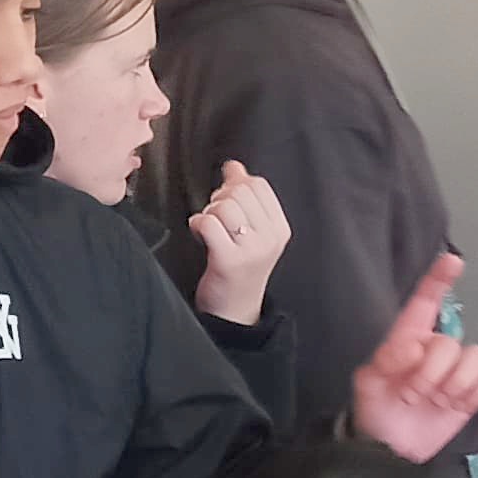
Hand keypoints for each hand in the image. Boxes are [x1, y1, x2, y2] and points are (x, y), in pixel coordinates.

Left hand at [188, 159, 289, 324]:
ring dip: (208, 213)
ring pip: (223, 206)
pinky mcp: (229, 260)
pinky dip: (197, 224)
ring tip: (209, 229)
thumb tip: (234, 166)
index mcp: (280, 228)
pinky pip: (208, 223)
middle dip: (220, 198)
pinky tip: (199, 234)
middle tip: (216, 216)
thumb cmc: (239, 268)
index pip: (258, 185)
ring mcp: (251, 250)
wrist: (234, 311)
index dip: (235, 184)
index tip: (226, 200)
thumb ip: (246, 198)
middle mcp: (270, 238)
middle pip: (239, 192)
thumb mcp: (253, 232)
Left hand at [350, 253, 477, 459]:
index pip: (425, 302)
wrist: (393, 451)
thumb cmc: (376, 414)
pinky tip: (457, 405)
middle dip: (433, 373)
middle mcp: (436, 351)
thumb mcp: (368, 384)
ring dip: (455, 386)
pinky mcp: (474, 393)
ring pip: (476, 359)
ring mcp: (456, 372)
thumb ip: (386, 359)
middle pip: (452, 344)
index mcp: (409, 340)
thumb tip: (415, 347)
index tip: (452, 261)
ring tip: (435, 401)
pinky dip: (476, 396)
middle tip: (414, 394)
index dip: (438, 280)